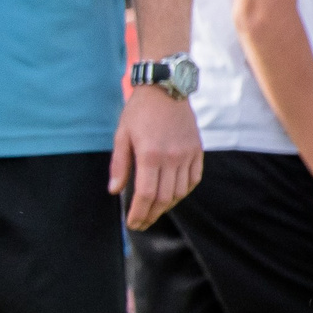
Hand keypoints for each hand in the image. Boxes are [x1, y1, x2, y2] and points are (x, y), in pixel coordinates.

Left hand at [110, 86, 201, 230]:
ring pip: (180, 192)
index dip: (139, 213)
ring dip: (167, 206)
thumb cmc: (139, 112)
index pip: (146, 194)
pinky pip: (193, 180)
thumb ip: (119, 165)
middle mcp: (172, 157)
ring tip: (153, 212)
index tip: (132, 223)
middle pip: (164, 198)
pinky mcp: (197, 151)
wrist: (166, 89)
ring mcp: (187, 155)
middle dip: (151, 215)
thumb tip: (115, 190)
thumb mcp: (122, 135)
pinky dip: (183, 192)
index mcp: (150, 155)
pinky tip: (172, 196)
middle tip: (141, 223)